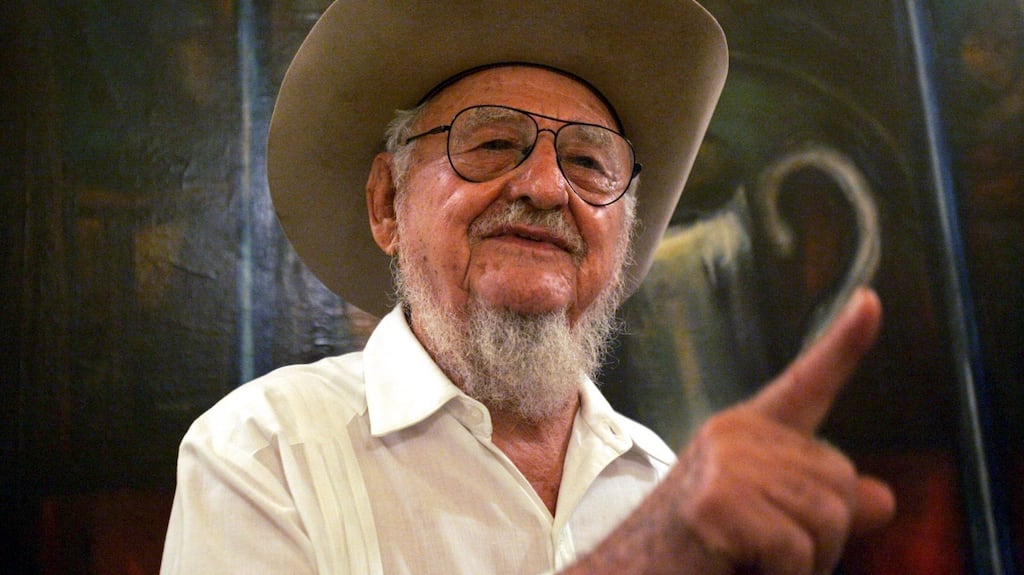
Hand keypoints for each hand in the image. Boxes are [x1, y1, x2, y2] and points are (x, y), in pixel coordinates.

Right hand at [672, 287, 894, 573]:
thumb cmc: (695, 553)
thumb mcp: (768, 524)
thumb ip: (820, 504)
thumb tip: (882, 497)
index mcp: (746, 434)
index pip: (806, 385)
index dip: (844, 345)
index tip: (872, 301)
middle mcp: (735, 435)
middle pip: (841, 481)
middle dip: (823, 536)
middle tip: (762, 554)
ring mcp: (724, 462)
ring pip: (829, 517)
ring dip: (804, 563)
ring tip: (747, 562)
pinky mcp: (717, 499)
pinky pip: (796, 550)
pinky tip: (738, 569)